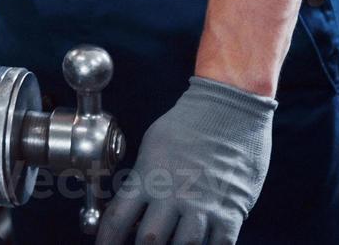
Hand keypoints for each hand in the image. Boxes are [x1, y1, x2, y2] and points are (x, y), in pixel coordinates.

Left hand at [97, 77, 274, 244]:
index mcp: (148, 176)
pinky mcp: (231, 212)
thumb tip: (133, 209)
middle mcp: (172, 194)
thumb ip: (143, 179)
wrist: (230, 106)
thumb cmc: (190, 123)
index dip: (107, 241)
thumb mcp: (153, 146)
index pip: (117, 219)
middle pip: (148, 241)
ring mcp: (203, 205)